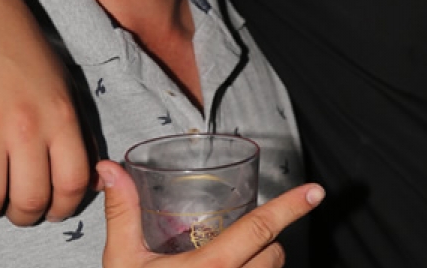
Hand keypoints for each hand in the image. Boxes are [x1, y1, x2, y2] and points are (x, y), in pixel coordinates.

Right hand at [0, 0, 90, 224]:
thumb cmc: (25, 50)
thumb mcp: (63, 87)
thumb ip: (72, 133)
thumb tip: (83, 180)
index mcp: (61, 116)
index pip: (73, 183)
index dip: (65, 207)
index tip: (55, 209)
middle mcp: (26, 127)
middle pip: (29, 200)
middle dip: (25, 215)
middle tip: (20, 208)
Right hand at [96, 160, 324, 267]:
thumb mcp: (123, 261)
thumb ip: (122, 213)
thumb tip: (110, 168)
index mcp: (210, 267)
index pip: (261, 229)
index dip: (291, 206)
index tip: (316, 192)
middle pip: (275, 253)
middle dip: (266, 241)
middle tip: (239, 239)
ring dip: (263, 264)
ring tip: (235, 263)